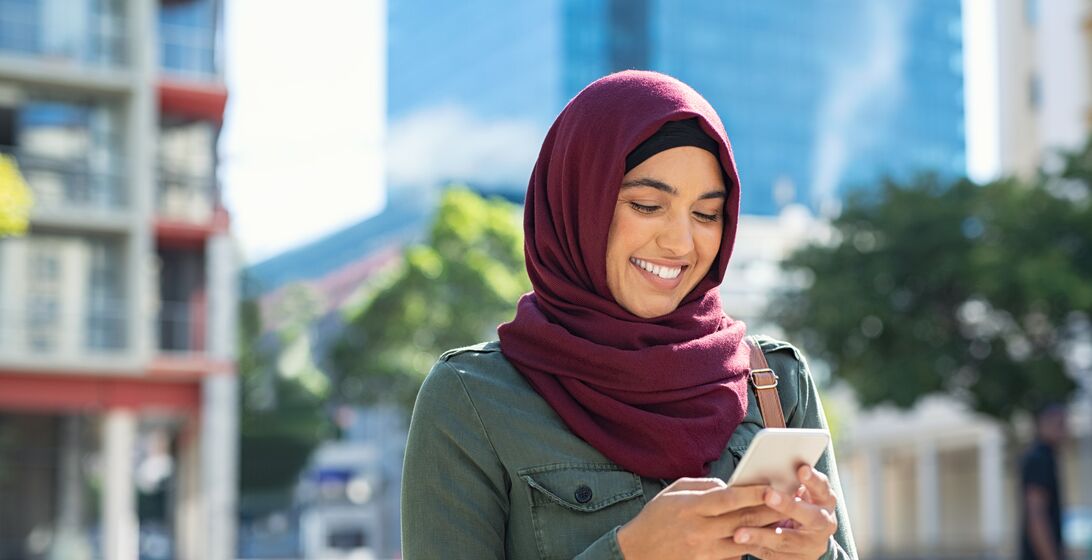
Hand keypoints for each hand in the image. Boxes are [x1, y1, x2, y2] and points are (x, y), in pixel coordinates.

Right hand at [617, 477, 783, 559]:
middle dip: (770, 510)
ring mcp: (704, 550)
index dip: (753, 492)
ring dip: (767, 531)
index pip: (728, 498)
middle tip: (792, 501)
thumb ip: (703, 486)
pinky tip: (765, 539)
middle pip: (743, 520)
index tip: (773, 486)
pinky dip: (751, 546)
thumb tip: (729, 485)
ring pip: (745, 540)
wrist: (638, 552)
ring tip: (786, 521)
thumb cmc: (656, 517)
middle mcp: (700, 530)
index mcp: (691, 507)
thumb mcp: (674, 491)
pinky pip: (735, 555)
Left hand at [730, 465, 837, 559]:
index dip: (813, 480)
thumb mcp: (799, 491)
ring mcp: (813, 545)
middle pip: (811, 516)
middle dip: (788, 505)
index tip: (801, 469)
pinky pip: (775, 555)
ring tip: (739, 533)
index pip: (823, 488)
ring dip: (762, 536)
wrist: (807, 537)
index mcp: (825, 501)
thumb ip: (788, 482)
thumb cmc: (796, 503)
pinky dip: (756, 547)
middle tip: (768, 494)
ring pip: (787, 540)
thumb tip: (764, 468)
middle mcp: (824, 523)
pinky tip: (739, 543)